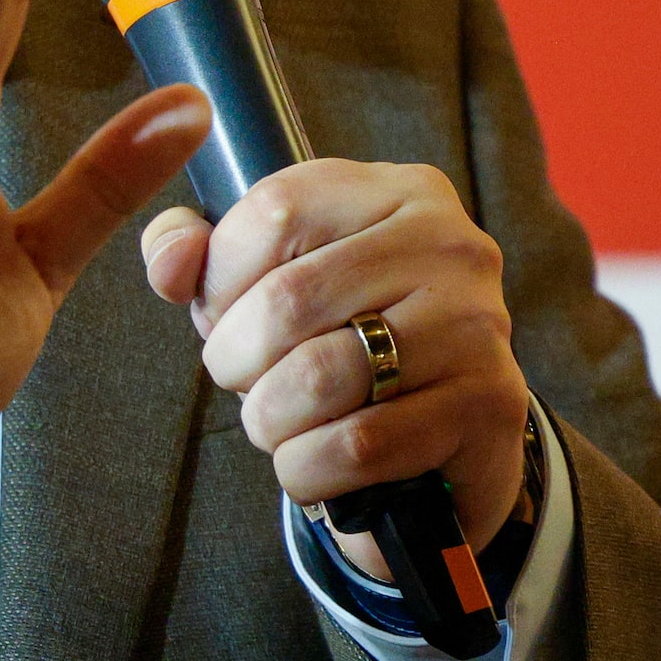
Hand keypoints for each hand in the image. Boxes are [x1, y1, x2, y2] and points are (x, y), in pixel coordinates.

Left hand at [140, 162, 527, 583]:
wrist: (448, 434)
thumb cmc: (345, 341)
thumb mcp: (270, 279)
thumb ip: (199, 256)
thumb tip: (170, 260)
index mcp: (393, 191)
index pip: (275, 213)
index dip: (220, 281)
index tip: (223, 321)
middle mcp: (448, 242)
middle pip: (289, 299)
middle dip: (237, 361)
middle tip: (245, 385)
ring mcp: (476, 321)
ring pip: (320, 377)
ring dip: (270, 420)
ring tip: (276, 424)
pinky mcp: (489, 403)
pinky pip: (361, 444)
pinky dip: (310, 468)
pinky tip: (312, 465)